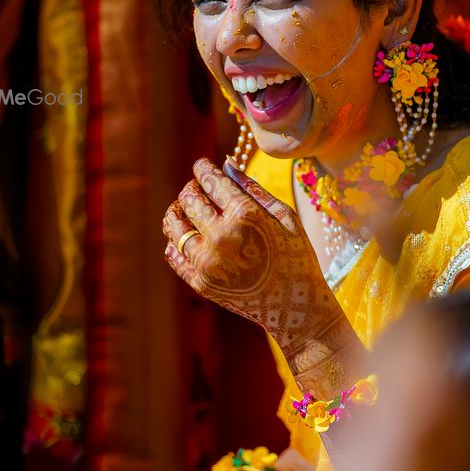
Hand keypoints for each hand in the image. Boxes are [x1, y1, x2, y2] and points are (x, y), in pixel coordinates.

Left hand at [163, 157, 363, 395]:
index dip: (202, 168)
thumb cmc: (296, 255)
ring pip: (174, 227)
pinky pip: (173, 255)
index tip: (201, 165)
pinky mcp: (201, 283)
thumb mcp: (284, 216)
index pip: (211, 180)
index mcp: (245, 215)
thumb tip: (225, 165)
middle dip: (190, 188)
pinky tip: (182, 237)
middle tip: (195, 188)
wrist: (295, 306)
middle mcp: (221, 237)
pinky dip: (173, 242)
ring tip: (182, 209)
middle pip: (189, 200)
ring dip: (175, 212)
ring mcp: (207, 262)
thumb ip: (253, 189)